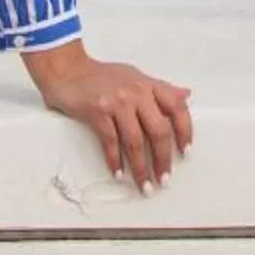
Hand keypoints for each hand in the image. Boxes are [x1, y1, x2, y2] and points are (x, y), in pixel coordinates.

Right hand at [20, 40, 194, 189]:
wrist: (68, 69)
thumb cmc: (101, 76)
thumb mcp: (135, 77)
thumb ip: (160, 89)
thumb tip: (186, 95)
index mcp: (149, 84)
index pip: (176, 107)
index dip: (184, 131)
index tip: (185, 152)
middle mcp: (136, 91)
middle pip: (159, 129)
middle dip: (163, 158)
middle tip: (164, 179)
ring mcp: (117, 101)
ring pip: (135, 140)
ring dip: (141, 167)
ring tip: (144, 185)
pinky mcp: (98, 110)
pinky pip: (111, 141)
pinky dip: (115, 161)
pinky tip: (119, 173)